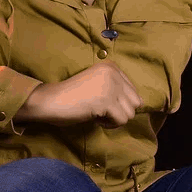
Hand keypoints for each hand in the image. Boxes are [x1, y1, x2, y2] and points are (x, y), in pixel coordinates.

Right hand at [14, 61, 141, 128]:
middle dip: (120, 111)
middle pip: (135, 102)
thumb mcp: (98, 85)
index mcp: (112, 66)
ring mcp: (111, 86)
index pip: (133, 91)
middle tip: (101, 111)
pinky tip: (95, 118)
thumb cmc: (72, 95)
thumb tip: (140, 104)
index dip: (119, 103)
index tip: (101, 102)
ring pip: (130, 113)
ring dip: (114, 118)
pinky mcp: (106, 100)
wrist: (51, 100)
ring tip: (97, 114)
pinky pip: (121, 120)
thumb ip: (117, 89)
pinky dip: (109, 124)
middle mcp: (114, 73)